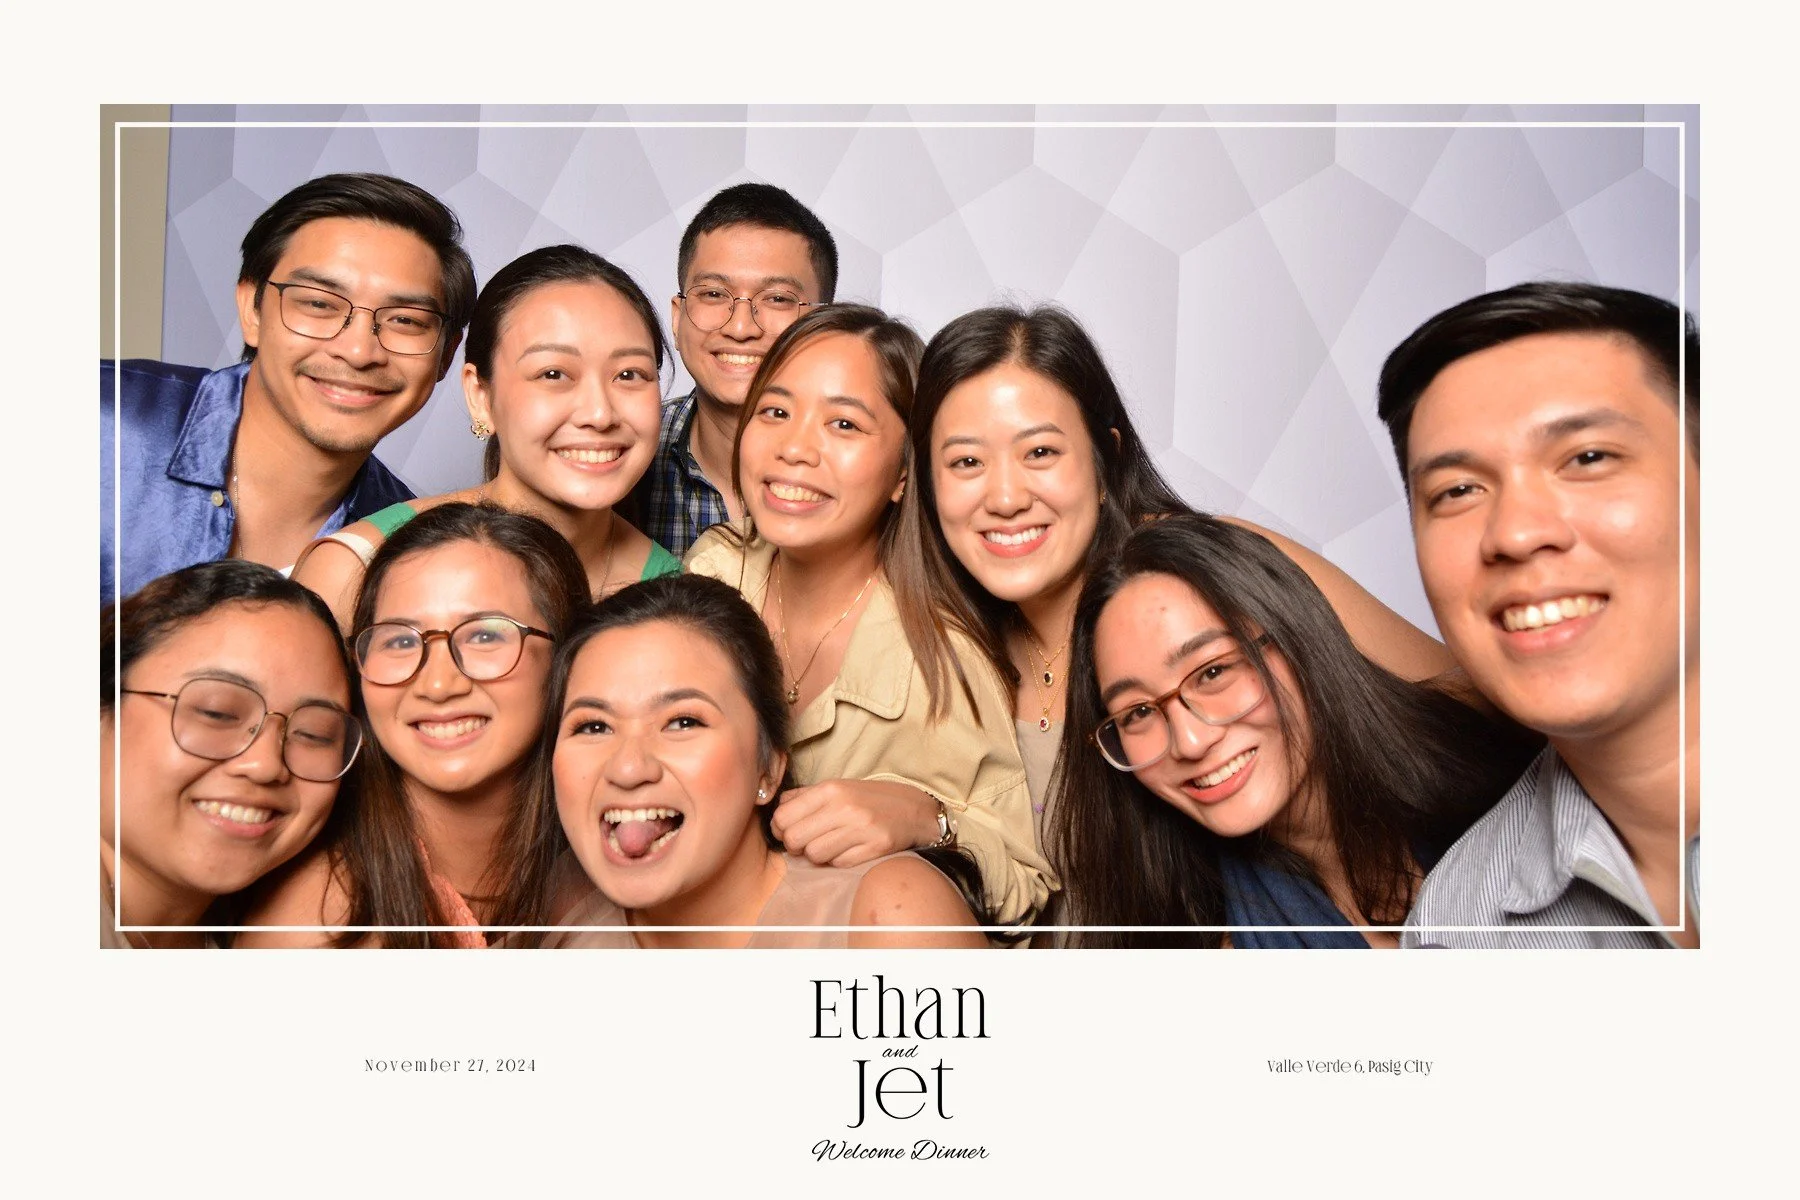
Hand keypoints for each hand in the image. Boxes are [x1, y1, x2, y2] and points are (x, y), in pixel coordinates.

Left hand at [769, 779, 940, 867]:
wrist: (913, 810)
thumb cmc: (869, 799)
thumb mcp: (837, 787)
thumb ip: (804, 797)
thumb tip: (776, 813)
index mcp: (830, 789)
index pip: (783, 817)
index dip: (780, 829)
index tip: (789, 830)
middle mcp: (844, 807)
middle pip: (794, 838)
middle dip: (795, 845)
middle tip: (807, 842)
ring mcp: (861, 828)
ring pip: (814, 855)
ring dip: (817, 855)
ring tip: (830, 846)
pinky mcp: (874, 848)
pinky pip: (838, 864)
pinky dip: (838, 861)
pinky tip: (848, 850)